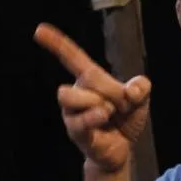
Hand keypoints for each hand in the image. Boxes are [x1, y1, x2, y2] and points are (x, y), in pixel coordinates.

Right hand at [33, 22, 151, 172]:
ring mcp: (71, 113)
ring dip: (98, 103)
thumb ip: (141, 88)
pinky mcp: (74, 131)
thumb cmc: (126, 120)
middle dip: (106, 89)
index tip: (39, 30)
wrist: (122, 150)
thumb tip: (132, 91)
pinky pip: (79, 119)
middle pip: (80, 78)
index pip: (72, 58)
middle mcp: (76, 93)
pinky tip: (104, 118)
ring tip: (109, 115)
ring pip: (69, 95)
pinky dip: (95, 116)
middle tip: (119, 105)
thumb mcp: (141, 100)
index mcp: (90, 80)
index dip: (56, 43)